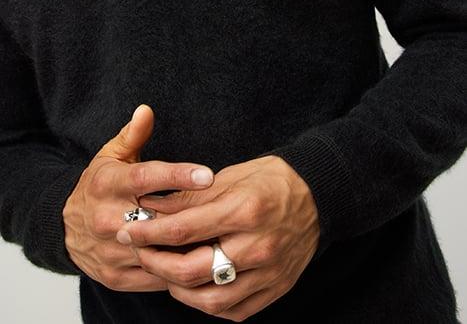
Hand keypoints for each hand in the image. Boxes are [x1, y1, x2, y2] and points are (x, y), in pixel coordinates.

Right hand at [62, 104, 214, 290]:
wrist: (64, 227)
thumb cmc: (99, 185)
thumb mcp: (110, 155)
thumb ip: (133, 135)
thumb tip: (146, 110)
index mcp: (108, 183)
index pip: (146, 178)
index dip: (178, 176)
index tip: (207, 175)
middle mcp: (106, 217)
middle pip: (156, 218)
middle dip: (191, 216)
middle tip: (228, 210)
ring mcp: (110, 249)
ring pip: (157, 251)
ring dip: (188, 246)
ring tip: (221, 236)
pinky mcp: (115, 275)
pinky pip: (153, 276)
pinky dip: (178, 269)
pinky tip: (202, 258)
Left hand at [117, 154, 320, 319]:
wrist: (318, 195)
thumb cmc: (271, 179)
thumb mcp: (231, 176)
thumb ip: (191, 196)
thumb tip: (151, 205)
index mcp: (244, 210)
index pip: (183, 230)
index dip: (149, 232)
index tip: (128, 230)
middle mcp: (257, 246)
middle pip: (191, 270)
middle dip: (155, 263)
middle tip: (139, 252)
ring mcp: (268, 273)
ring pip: (210, 299)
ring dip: (177, 289)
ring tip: (164, 271)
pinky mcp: (275, 289)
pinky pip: (233, 310)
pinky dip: (207, 303)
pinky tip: (194, 287)